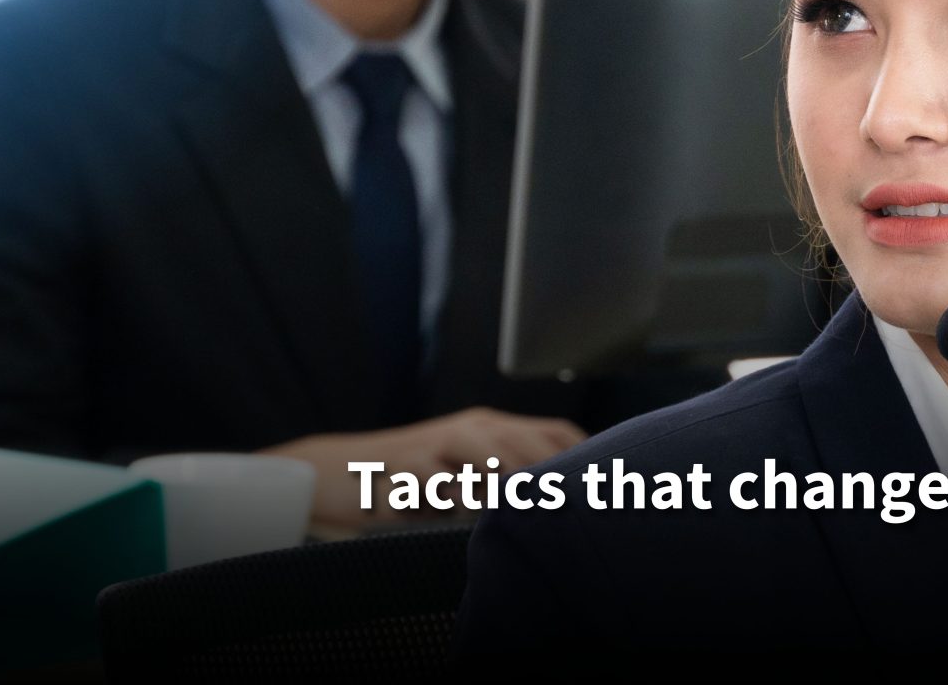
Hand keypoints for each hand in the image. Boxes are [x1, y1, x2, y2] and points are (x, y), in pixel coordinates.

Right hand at [263, 408, 587, 527]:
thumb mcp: (467, 477)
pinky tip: (468, 519)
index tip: (612, 488)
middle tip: (582, 504)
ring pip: (487, 450)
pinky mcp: (403, 468)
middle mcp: (470, 429)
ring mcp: (437, 445)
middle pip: (529, 441)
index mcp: (492, 427)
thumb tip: (568, 504)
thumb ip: (509, 481)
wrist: (335, 475)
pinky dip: (455, 498)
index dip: (588, 458)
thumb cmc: (414, 481)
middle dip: (557, 473)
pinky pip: (436, 481)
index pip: (556, 434)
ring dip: (512, 478)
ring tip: (534, 506)